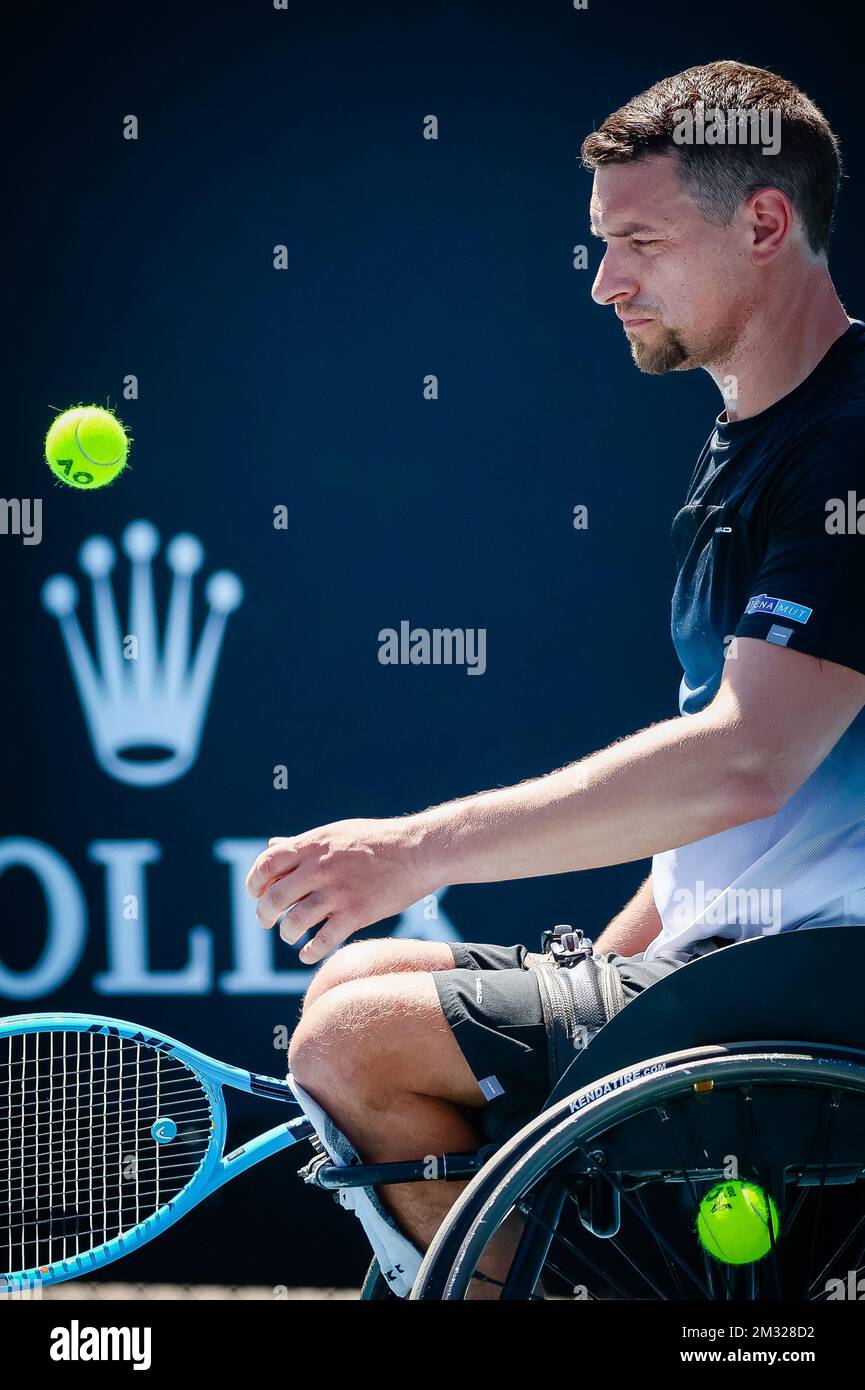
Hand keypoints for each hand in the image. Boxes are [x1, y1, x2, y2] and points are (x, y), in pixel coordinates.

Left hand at [245, 816, 433, 963]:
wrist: (417, 850)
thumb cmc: (375, 841)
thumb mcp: (334, 834)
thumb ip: (300, 844)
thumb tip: (270, 847)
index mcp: (313, 845)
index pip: (266, 865)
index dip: (254, 883)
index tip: (257, 893)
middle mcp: (320, 868)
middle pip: (274, 898)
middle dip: (264, 915)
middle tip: (268, 921)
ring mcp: (338, 892)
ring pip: (294, 923)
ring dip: (287, 934)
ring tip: (291, 935)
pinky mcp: (357, 913)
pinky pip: (322, 941)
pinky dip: (309, 952)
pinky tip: (308, 954)